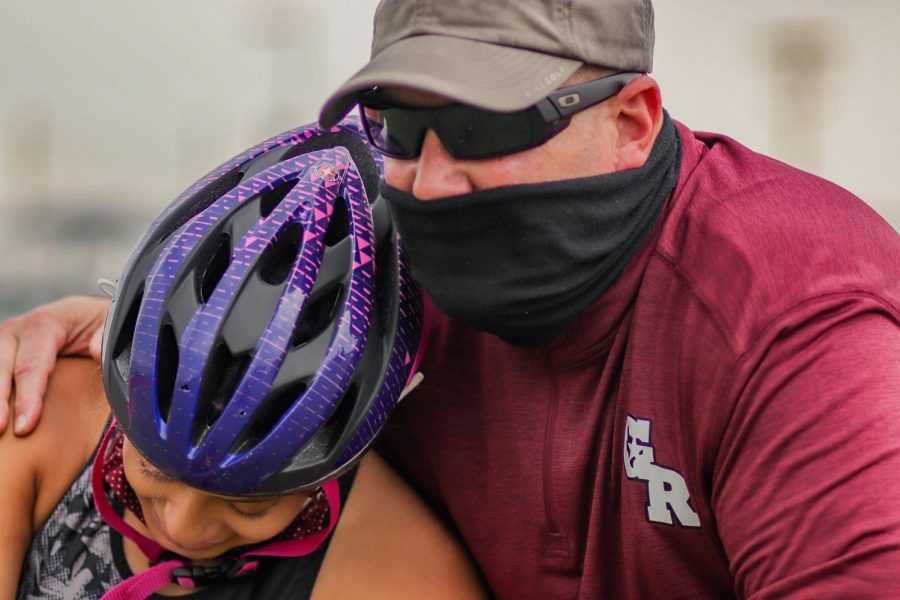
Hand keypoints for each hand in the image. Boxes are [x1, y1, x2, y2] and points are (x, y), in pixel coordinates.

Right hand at [0, 296, 108, 435]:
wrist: (84, 314)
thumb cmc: (97, 322)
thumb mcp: (109, 323)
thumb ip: (105, 336)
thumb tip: (97, 352)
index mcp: (44, 324)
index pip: (32, 366)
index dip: (28, 397)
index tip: (25, 426)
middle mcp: (17, 331)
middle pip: (1, 369)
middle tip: (0, 431)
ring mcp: (4, 342)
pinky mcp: (1, 354)